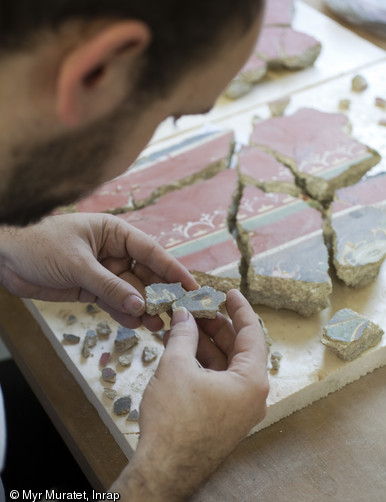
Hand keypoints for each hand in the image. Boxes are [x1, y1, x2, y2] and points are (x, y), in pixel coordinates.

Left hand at [0, 213, 197, 327]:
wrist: (3, 257)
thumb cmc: (40, 245)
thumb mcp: (78, 264)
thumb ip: (110, 287)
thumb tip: (141, 306)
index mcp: (115, 233)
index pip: (151, 252)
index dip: (173, 270)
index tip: (192, 286)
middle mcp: (113, 252)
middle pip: (145, 275)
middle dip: (160, 294)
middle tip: (176, 314)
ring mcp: (102, 272)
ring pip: (130, 292)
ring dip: (143, 308)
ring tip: (158, 326)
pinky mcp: (90, 289)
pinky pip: (113, 302)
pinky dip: (123, 313)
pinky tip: (136, 324)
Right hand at [111, 289, 268, 500]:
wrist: (163, 470)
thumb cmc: (174, 420)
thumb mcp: (176, 367)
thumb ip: (184, 335)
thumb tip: (185, 316)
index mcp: (251, 381)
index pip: (252, 334)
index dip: (240, 309)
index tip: (230, 293)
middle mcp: (251, 396)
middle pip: (238, 349)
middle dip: (216, 326)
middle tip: (197, 309)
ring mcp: (238, 409)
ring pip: (226, 366)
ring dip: (205, 345)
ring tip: (184, 326)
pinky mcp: (223, 419)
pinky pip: (218, 382)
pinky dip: (203, 364)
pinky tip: (183, 350)